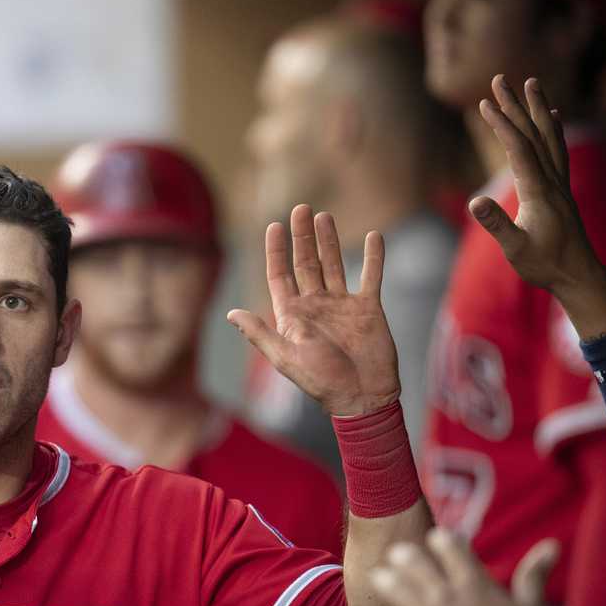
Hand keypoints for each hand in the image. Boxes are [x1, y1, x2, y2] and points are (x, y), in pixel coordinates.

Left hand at [228, 205, 399, 414]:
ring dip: (329, 240)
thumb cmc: (321, 381)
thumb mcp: (285, 357)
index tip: (274, 225)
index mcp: (292, 315)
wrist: (363, 396)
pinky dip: (374, 257)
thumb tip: (230, 313)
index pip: (280, 275)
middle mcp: (315, 305)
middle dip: (302, 237)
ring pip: (334, 264)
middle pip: (306, 263)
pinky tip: (374, 236)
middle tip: (301, 208)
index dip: (275, 251)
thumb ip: (260, 332)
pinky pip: (371, 276)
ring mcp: (342, 305)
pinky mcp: (368, 308)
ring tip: (323, 216)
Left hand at [369, 528, 556, 605]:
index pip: (447, 543)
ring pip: (391, 585)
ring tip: (383, 579)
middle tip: (400, 557)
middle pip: (411, 558)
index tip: (439, 542)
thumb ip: (533, 576)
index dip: (441, 540)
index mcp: (475, 585)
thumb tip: (553, 544)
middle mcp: (447, 597)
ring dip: (386, 580)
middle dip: (404, 555)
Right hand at [473, 74, 605, 339]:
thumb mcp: (515, 249)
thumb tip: (475, 201)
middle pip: (533, 133)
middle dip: (515, 105)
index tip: (484, 103)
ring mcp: (560, 182)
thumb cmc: (544, 265)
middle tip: (500, 79)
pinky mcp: (561, 188)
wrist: (578, 274)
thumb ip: (497, 224)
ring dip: (537, 108)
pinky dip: (552, 128)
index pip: (518, 149)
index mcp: (539, 191)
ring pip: (548, 136)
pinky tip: (551, 116)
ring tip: (530, 83)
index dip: (501, 124)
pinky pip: (558, 149)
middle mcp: (553, 180)